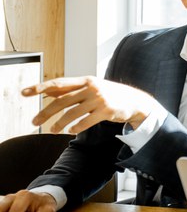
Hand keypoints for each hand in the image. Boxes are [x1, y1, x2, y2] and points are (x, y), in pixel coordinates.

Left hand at [23, 77, 161, 134]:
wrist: (136, 101)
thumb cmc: (110, 94)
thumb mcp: (91, 88)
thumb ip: (71, 89)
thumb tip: (48, 92)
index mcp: (85, 80)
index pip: (58, 83)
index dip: (40, 87)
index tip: (24, 93)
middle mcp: (91, 87)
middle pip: (62, 100)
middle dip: (45, 112)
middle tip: (34, 122)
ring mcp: (99, 99)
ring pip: (72, 113)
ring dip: (59, 123)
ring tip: (52, 130)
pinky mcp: (107, 110)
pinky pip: (86, 121)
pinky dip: (76, 127)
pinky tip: (70, 131)